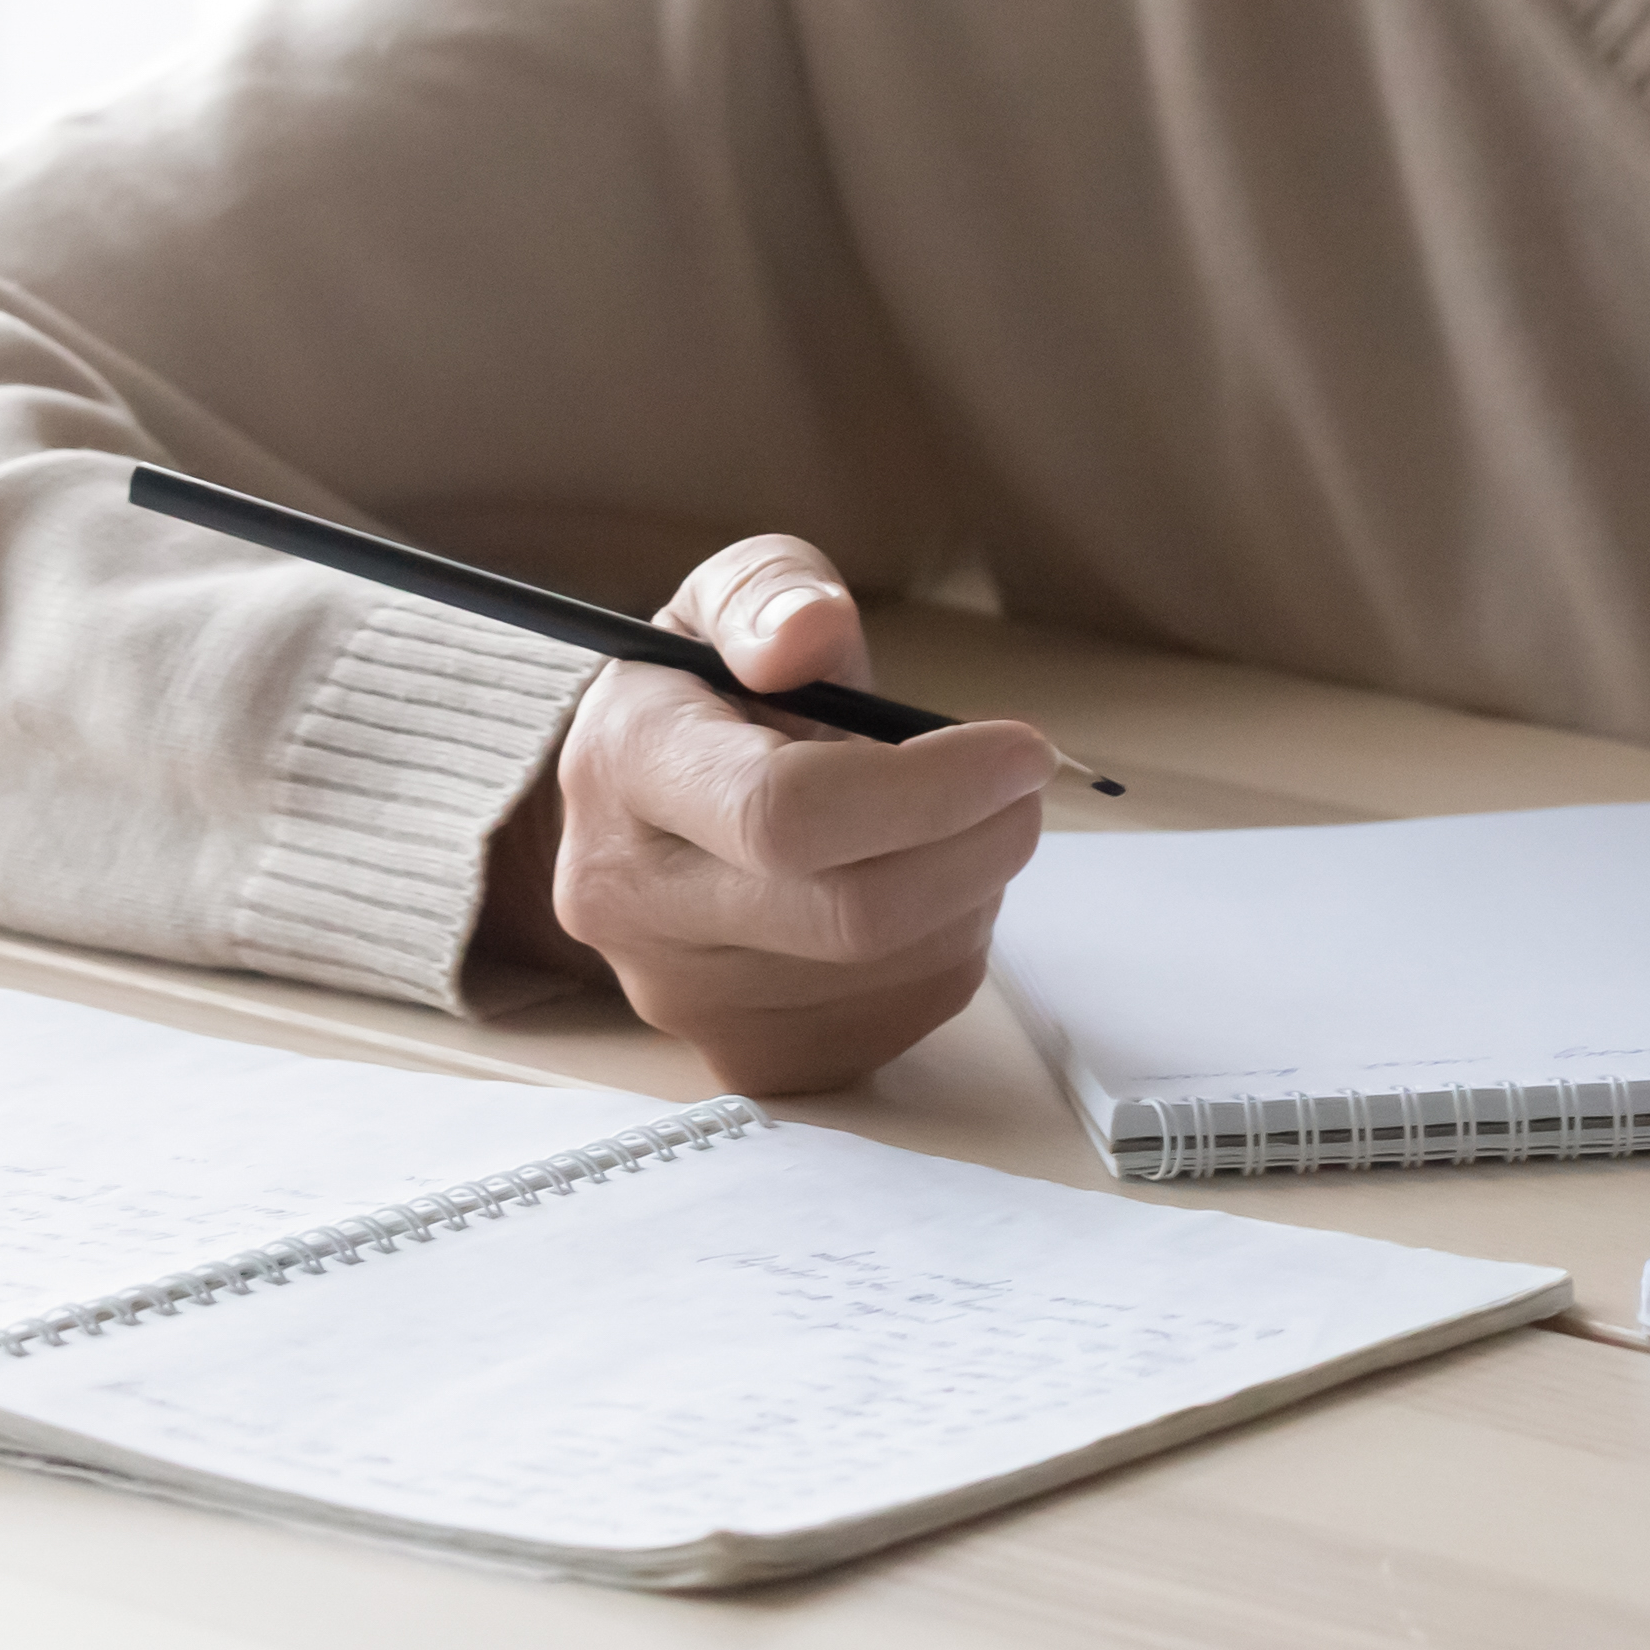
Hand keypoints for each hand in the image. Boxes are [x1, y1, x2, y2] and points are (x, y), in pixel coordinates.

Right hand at [482, 533, 1052, 1093]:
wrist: (640, 811)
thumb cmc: (706, 694)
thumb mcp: (726, 602)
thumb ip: (770, 594)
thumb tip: (807, 635)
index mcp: (625, 772)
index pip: (784, 814)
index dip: (930, 787)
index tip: (1020, 747)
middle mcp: (634, 905)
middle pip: (852, 915)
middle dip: (978, 842)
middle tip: (1023, 784)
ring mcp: (685, 999)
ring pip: (893, 967)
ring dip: (970, 887)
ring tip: (953, 822)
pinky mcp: (750, 1055)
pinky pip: (899, 1014)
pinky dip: (947, 943)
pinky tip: (921, 886)